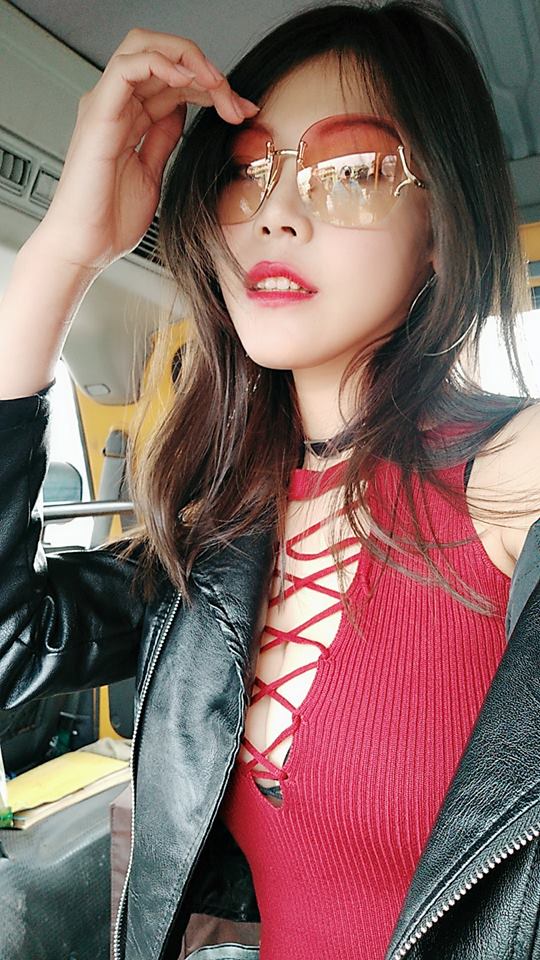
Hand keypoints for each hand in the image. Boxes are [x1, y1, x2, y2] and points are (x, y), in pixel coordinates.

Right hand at [36, 28, 258, 272]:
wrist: (86, 247)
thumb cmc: (111, 220)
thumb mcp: (152, 173)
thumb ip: (164, 137)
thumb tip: (183, 110)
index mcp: (130, 117)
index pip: (173, 79)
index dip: (213, 87)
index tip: (242, 111)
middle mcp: (116, 104)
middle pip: (163, 56)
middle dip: (207, 70)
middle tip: (235, 101)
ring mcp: (106, 105)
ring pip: (146, 48)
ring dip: (190, 60)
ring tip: (217, 86)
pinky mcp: (99, 114)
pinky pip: (128, 67)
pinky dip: (161, 63)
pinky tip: (188, 80)